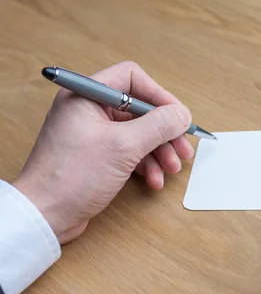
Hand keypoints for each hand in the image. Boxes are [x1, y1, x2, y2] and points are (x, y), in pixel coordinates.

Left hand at [13, 61, 194, 243]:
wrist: (45, 215)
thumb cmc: (72, 177)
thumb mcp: (124, 147)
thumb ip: (158, 126)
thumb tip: (182, 114)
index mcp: (87, 96)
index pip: (132, 79)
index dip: (159, 96)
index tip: (178, 117)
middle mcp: (89, 110)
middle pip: (140, 110)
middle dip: (165, 131)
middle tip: (183, 148)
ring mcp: (93, 134)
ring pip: (139, 133)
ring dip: (160, 151)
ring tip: (172, 169)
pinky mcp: (97, 157)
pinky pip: (130, 152)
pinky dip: (146, 165)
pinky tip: (154, 180)